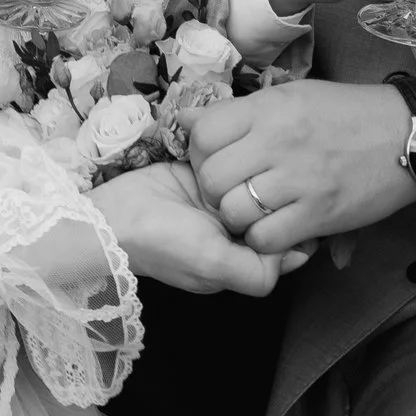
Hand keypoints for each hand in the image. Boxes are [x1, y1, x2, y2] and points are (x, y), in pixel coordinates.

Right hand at [91, 161, 309, 295]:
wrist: (110, 215)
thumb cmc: (163, 244)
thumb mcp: (213, 266)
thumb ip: (256, 272)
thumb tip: (293, 253)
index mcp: (239, 261)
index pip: (285, 247)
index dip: (298, 226)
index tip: (305, 200)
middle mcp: (232, 233)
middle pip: (271, 214)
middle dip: (281, 193)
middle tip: (290, 166)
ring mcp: (216, 205)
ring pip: (253, 187)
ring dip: (260, 169)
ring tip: (269, 151)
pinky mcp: (200, 178)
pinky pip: (229, 167)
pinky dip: (236, 156)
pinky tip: (243, 144)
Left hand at [186, 80, 415, 256]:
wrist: (408, 134)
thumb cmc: (348, 113)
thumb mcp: (293, 96)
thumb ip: (241, 112)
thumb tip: (185, 123)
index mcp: (270, 108)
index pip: (203, 134)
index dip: (201, 153)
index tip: (217, 160)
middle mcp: (278, 140)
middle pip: (211, 177)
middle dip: (214, 191)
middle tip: (233, 192)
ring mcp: (299, 179)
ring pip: (234, 212)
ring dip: (237, 219)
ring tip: (255, 212)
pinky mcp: (320, 213)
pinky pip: (266, 238)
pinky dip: (264, 240)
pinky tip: (277, 228)